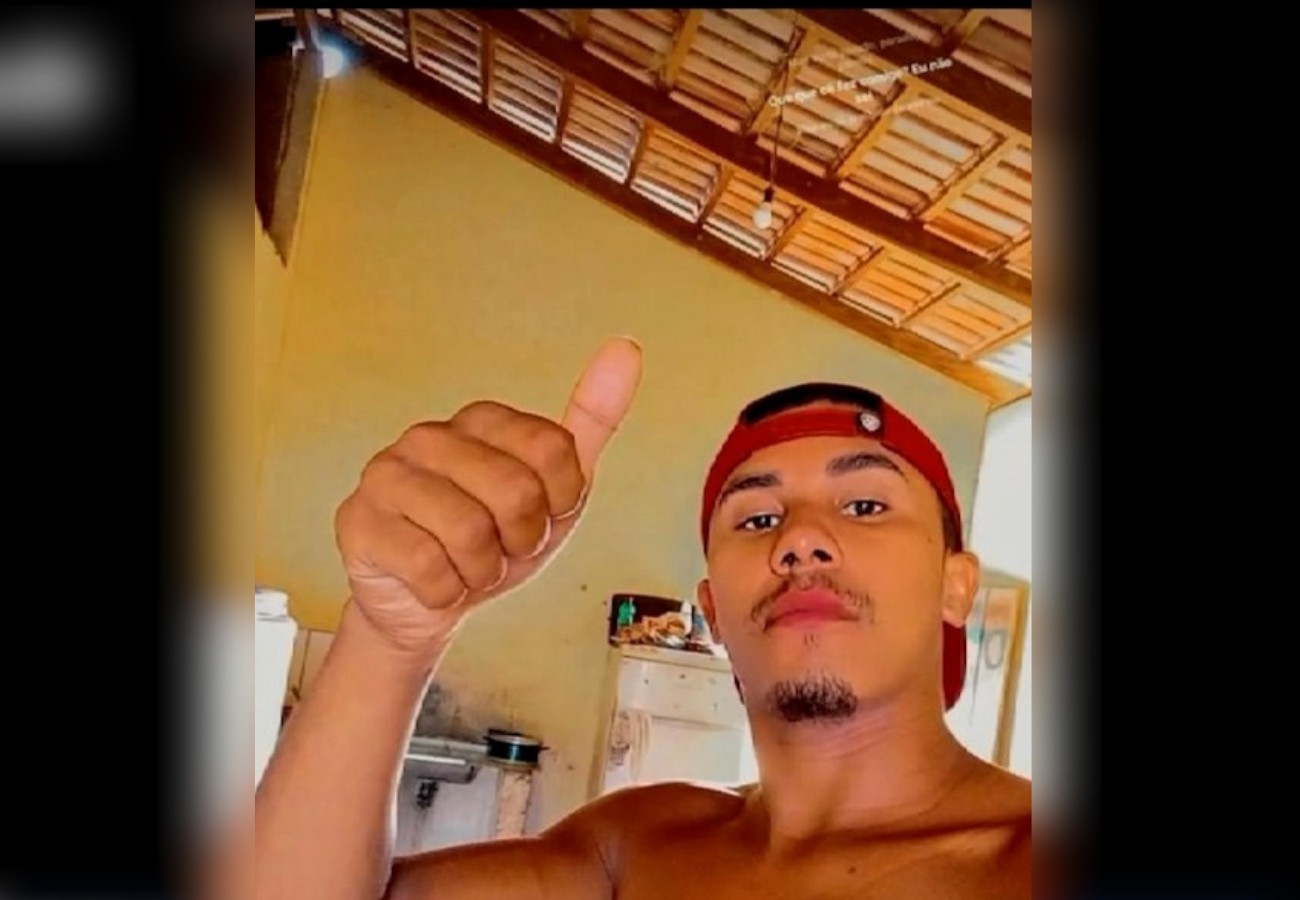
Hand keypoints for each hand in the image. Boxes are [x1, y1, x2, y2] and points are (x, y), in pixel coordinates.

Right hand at [334, 338, 642, 654]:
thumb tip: (626, 350)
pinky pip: (428, 567)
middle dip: (521, 540)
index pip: (555, 451)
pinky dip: (446, 591)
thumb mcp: (557, 489)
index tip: (538, 516)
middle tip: (500, 546)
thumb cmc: (493, 540)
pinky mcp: (358, 521)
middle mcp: (430, 436)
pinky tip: (433, 580)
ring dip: (482, 570)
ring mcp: (387, 474)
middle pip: (517, 492)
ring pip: (469, 532)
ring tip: (465, 564)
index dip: (559, 504)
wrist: (429, 603)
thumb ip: (593, 420)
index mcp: (482, 420)